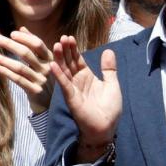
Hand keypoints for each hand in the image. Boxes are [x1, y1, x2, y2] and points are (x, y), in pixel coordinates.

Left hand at [0, 27, 55, 113]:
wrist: (49, 101)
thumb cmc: (42, 75)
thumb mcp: (42, 59)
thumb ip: (33, 44)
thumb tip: (21, 28)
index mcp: (50, 58)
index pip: (37, 44)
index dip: (24, 38)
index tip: (11, 33)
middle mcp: (48, 68)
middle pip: (26, 53)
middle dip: (10, 44)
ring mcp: (41, 80)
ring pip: (20, 67)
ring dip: (4, 59)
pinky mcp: (35, 91)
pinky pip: (18, 80)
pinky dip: (6, 72)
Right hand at [50, 37, 121, 162]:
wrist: (106, 128)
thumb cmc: (109, 109)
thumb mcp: (112, 85)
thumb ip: (109, 69)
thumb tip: (109, 51)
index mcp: (87, 77)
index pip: (77, 59)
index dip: (74, 49)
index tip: (69, 37)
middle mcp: (77, 81)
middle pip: (69, 62)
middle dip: (66, 50)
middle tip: (62, 37)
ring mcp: (73, 89)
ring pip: (64, 70)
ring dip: (60, 58)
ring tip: (57, 45)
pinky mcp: (71, 98)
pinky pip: (64, 84)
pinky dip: (58, 75)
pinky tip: (53, 65)